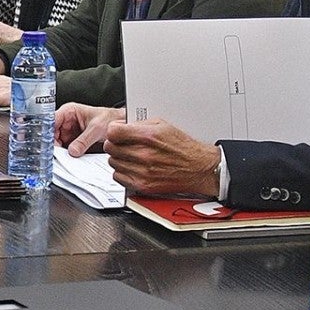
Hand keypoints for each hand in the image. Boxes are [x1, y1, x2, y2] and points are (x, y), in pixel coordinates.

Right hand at [55, 103, 122, 153]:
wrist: (121, 124)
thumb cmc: (110, 118)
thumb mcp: (97, 128)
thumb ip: (84, 140)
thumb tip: (73, 150)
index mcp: (69, 112)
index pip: (52, 121)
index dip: (48, 132)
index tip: (49, 143)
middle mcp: (67, 122)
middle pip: (52, 135)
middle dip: (53, 145)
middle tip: (57, 154)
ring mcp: (69, 133)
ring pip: (57, 144)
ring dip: (60, 152)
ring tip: (63, 158)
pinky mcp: (74, 143)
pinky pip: (66, 151)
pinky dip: (66, 156)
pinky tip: (68, 159)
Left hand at [104, 118, 221, 198]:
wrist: (198, 168)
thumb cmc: (183, 147)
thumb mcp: (163, 125)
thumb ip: (139, 124)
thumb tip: (121, 126)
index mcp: (149, 137)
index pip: (113, 132)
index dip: (113, 130)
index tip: (116, 132)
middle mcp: (145, 155)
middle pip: (110, 147)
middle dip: (115, 143)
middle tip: (123, 143)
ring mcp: (143, 172)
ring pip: (113, 162)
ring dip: (118, 158)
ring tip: (130, 155)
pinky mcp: (143, 185)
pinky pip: (118, 177)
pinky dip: (122, 171)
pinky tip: (131, 166)